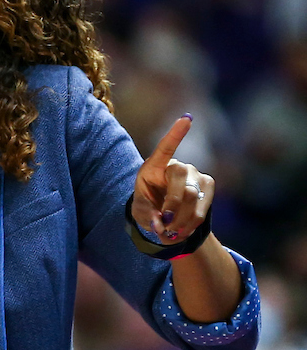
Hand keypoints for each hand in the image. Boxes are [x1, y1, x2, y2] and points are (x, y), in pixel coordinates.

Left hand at [132, 114, 214, 243]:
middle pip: (180, 180)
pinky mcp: (208, 185)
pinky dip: (190, 223)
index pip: (165, 147)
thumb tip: (161, 223)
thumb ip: (147, 215)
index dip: (175, 134)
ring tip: (170, 231)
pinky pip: (202, 208)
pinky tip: (182, 228)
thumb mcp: (140, 211)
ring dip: (180, 219)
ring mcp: (195, 174)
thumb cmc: (148, 206)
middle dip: (172, 205)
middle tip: (164, 225)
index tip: (187, 118)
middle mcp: (177, 166)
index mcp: (154, 166)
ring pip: (193, 196)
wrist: (166, 215)